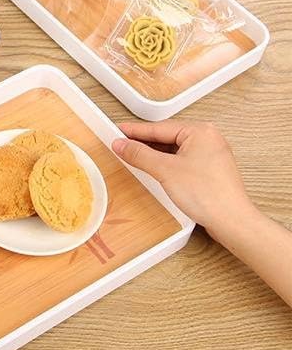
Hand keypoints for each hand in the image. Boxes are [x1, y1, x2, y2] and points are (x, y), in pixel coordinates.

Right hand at [112, 120, 291, 307]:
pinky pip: (182, 159)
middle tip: (121, 144)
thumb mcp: (165, 170)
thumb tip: (120, 144)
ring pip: (174, 149)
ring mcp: (210, 154)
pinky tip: (153, 168)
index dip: (135, 131)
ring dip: (154, 153)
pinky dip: (166, 163)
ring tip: (133, 156)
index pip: (159, 128)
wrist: (232, 221)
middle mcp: (208, 138)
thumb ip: (140, 154)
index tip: (117, 130)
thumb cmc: (207, 194)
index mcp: (200, 131)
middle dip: (144, 142)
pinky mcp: (210, 169)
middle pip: (166, 136)